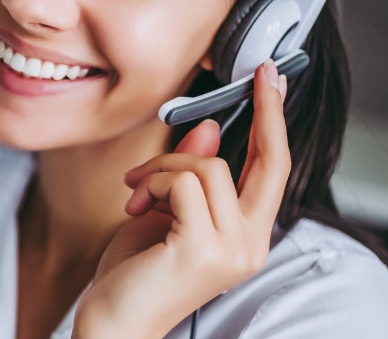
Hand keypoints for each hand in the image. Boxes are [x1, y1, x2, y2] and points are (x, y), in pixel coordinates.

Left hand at [74, 60, 289, 337]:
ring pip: (208, 166)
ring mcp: (232, 249)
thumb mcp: (164, 211)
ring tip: (136, 192)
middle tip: (257, 73)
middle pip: (271, 163)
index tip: (272, 80)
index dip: (276, 122)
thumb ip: (190, 175)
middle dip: (266, 110)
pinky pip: (182, 182)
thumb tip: (212, 129)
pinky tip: (134, 206)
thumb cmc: (134, 274)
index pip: (275, 171)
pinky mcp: (204, 248)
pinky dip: (152, 182)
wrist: (111, 322)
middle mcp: (250, 245)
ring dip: (162, 167)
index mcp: (247, 236)